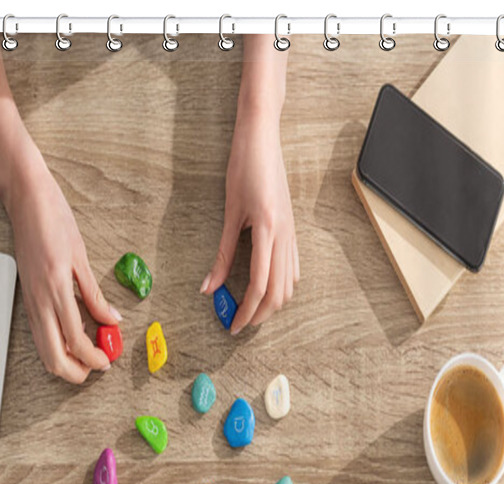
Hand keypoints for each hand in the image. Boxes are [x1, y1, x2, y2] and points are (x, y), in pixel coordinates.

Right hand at [4, 154, 120, 382]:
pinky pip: (39, 333)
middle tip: (98, 366)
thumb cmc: (53, 220)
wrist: (24, 198)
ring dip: (65, 361)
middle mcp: (39, 300)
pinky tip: (72, 339)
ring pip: (42, 349)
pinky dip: (55, 345)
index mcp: (56, 290)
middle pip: (54, 357)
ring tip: (88, 356)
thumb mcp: (82, 258)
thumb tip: (112, 320)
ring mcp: (29, 300)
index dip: (94, 358)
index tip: (109, 360)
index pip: (75, 341)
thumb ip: (95, 296)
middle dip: (77, 371)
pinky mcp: (27, 297)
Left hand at [201, 114, 298, 334]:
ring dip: (272, 304)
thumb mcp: (230, 213)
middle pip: (279, 292)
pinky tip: (269, 289)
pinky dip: (282, 286)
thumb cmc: (244, 167)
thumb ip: (222, 255)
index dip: (246, 311)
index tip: (233, 326)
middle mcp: (285, 235)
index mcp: (268, 231)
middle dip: (260, 314)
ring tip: (251, 311)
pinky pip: (293, 268)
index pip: (260, 286)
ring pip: (290, 284)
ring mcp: (293, 233)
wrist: (262, 138)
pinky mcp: (293, 229)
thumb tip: (209, 288)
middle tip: (239, 324)